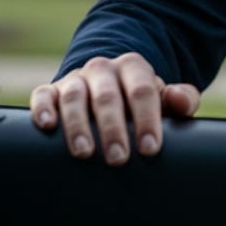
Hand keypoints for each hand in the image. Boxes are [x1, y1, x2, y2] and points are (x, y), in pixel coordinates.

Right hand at [30, 52, 200, 164]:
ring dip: (78, 124)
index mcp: (133, 67)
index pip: (142, 90)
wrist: (109, 87)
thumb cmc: (140, 103)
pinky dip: (43, 109)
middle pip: (107, 96)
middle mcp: (102, 69)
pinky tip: (47, 126)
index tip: (149, 148)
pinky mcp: (52, 90)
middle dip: (112, 128)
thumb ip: (181, 100)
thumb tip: (182, 100)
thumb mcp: (163, 99)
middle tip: (118, 158)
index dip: (146, 119)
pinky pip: (43, 95)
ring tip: (84, 152)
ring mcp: (76, 79)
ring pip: (74, 95)